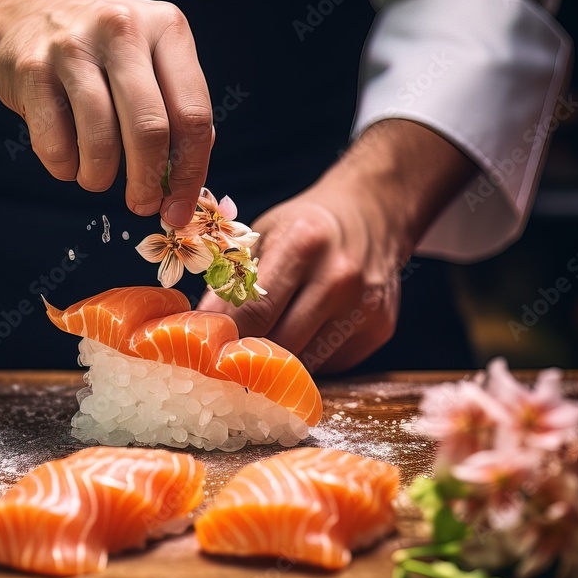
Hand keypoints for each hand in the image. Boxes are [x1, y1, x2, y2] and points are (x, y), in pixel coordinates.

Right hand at [0, 0, 213, 225]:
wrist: (30, 18)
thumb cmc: (105, 55)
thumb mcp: (152, 64)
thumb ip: (176, 115)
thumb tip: (183, 187)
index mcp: (166, 28)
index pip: (193, 114)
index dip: (190, 172)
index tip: (179, 207)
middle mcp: (122, 29)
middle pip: (149, 130)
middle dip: (147, 183)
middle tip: (141, 205)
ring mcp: (72, 47)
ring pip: (100, 143)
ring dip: (100, 178)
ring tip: (97, 177)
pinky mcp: (31, 69)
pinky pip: (55, 145)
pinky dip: (65, 168)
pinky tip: (68, 157)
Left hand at [198, 120, 475, 372]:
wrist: (373, 212)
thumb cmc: (307, 225)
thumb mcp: (264, 234)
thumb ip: (232, 280)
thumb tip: (199, 329)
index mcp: (303, 245)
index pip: (254, 311)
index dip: (224, 338)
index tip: (201, 352)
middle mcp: (339, 278)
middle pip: (280, 344)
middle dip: (247, 358)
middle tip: (222, 362)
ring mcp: (364, 307)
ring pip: (305, 363)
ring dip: (277, 365)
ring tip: (259, 352)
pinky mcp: (379, 330)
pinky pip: (330, 362)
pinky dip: (309, 358)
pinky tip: (303, 336)